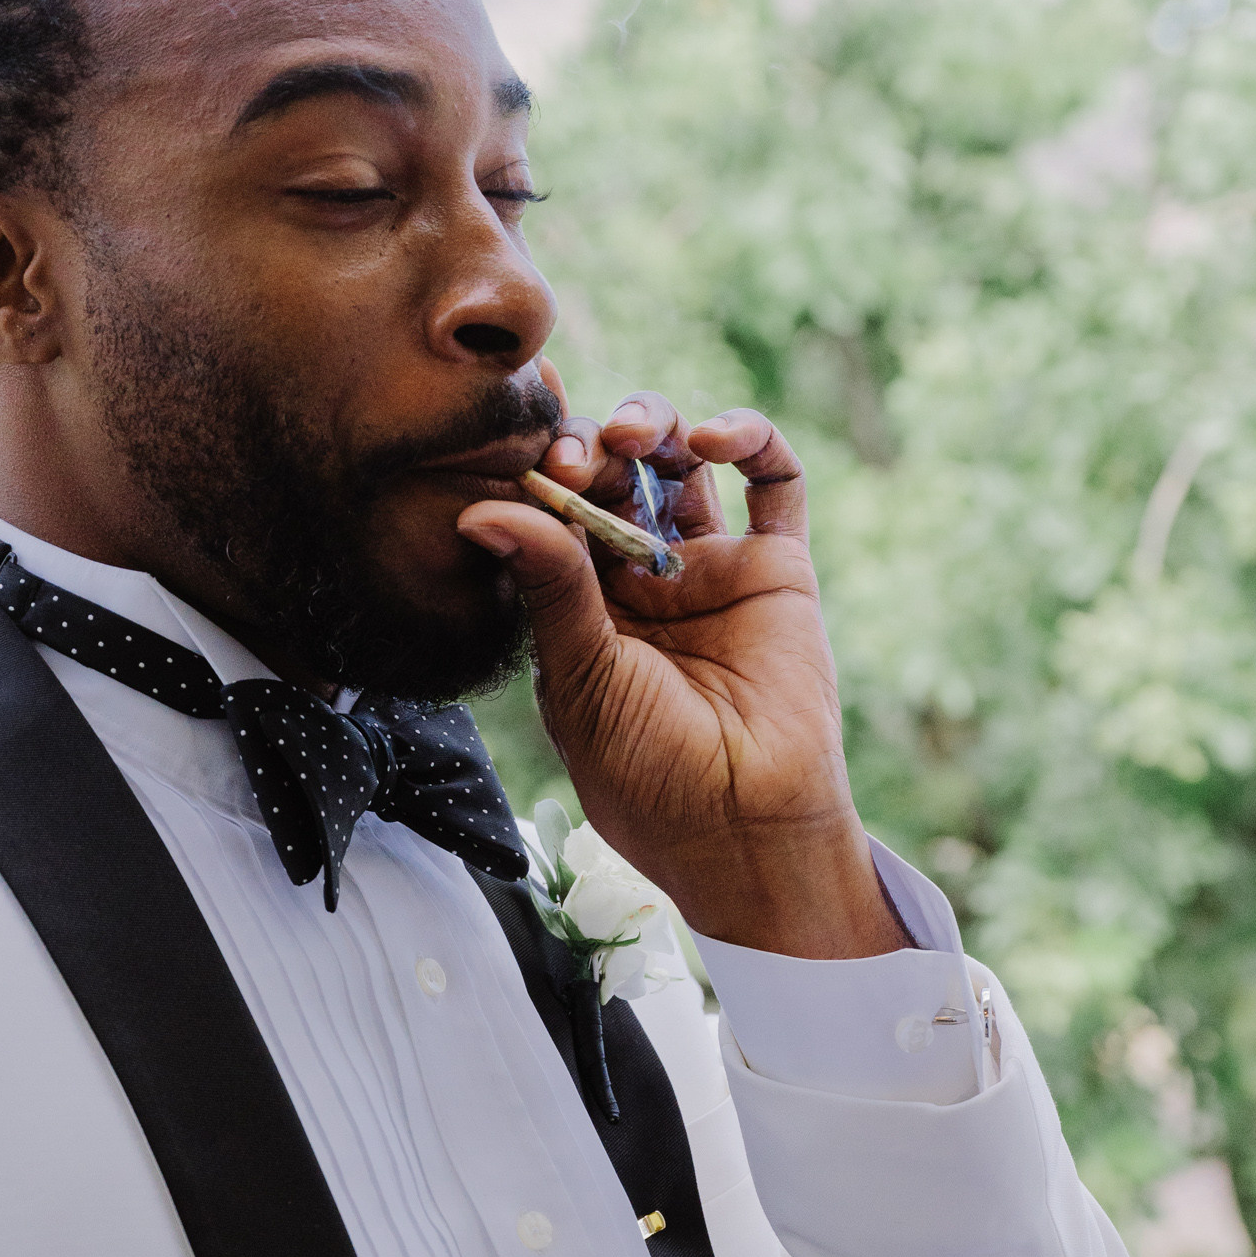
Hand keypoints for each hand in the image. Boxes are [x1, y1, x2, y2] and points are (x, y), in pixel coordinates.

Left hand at [455, 384, 907, 957]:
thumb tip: (477, 510)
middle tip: (578, 454)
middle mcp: (642, 581)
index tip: (523, 444)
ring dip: (654, 427)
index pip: (553, 512)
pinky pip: (774, 483)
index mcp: (580, 608)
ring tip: (633, 437)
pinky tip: (714, 438)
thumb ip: (548, 586)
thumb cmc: (650, 775)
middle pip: (612, 477)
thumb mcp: (580, 679)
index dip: (539, 469)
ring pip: (680, 465)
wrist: (746, 829)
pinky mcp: (778, 569)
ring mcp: (710, 570)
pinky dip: (750, 439)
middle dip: (591, 447)